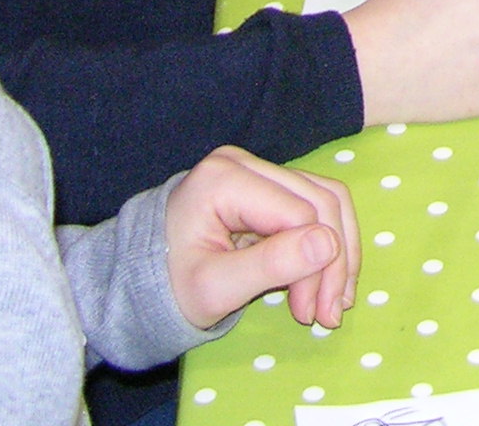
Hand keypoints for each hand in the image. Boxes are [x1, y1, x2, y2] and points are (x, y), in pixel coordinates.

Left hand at [162, 145, 356, 331]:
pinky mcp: (265, 185)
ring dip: (338, 252)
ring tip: (332, 302)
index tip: (310, 314)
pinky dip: (326, 242)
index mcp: (224, 178)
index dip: (317, 265)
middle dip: (334, 260)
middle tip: (329, 313)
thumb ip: (269, 265)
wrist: (140, 282)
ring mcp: (256, 169)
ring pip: (325, 199)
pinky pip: (313, 205)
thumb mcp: (214, 288)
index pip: (298, 214)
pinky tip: (324, 278)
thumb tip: (328, 244)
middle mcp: (245, 162)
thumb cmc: (169, 288)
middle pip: (320, 201)